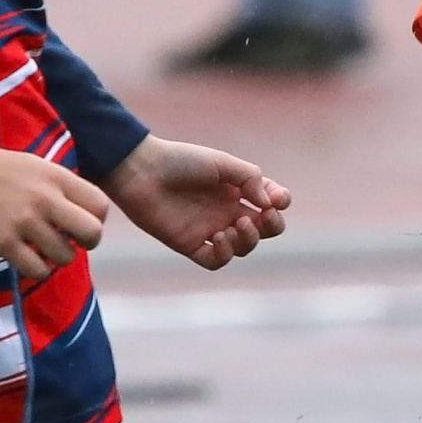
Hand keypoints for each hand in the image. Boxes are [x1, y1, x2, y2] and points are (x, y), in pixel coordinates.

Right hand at [0, 135, 107, 282]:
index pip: (101, 206)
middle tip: (68, 243)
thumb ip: (61, 188)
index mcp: (58, 177)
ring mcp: (25, 220)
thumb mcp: (38, 166)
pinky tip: (25, 260)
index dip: (96, 221)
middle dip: (86, 244)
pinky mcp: (2, 240)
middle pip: (92, 233)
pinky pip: (36, 270)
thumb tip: (82, 217)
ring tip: (40, 251)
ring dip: (56, 259)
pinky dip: (35, 271)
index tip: (79, 225)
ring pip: (64, 256)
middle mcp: (46, 198)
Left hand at [105, 135, 290, 268]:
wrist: (141, 172)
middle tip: (264, 215)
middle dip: (271, 226)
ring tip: (235, 224)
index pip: (269, 202)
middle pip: (262, 229)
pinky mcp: (189, 244)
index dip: (280, 203)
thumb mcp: (220, 162)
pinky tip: (218, 236)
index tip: (277, 200)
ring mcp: (208, 229)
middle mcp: (225, 211)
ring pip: (242, 248)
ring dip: (248, 240)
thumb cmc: (179, 161)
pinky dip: (224, 253)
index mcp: (235, 189)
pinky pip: (215, 261)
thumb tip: (269, 203)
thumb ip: (249, 178)